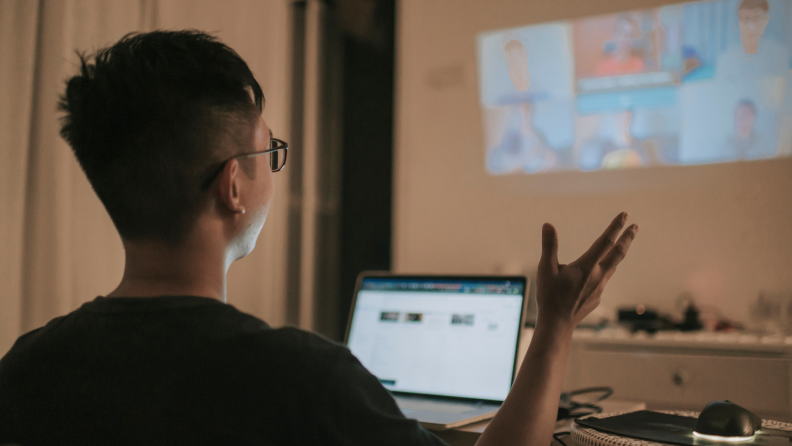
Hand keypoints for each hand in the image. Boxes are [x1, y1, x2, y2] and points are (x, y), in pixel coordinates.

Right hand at [536, 212, 638, 329]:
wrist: (558, 324)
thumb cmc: (550, 296)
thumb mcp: (545, 269)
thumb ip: (549, 246)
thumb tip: (548, 225)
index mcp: (587, 266)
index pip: (605, 241)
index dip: (615, 226)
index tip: (625, 215)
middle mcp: (598, 276)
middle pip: (618, 253)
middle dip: (628, 238)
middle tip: (636, 226)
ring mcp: (599, 288)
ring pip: (613, 266)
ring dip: (619, 252)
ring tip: (623, 244)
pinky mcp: (597, 297)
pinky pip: (604, 279)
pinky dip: (607, 269)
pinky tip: (600, 271)